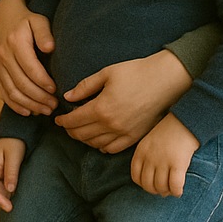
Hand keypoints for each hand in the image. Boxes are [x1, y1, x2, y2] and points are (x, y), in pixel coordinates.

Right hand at [0, 0, 56, 115]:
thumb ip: (44, 33)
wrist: (5, 17)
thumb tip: (49, 48)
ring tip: (45, 110)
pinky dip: (15, 105)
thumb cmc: (26, 21)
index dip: (43, 82)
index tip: (56, 91)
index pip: (30, 68)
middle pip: (21, 83)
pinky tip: (28, 112)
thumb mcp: (38, 21)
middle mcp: (4, 55)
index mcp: (15, 43)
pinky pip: (3, 92)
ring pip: (12, 91)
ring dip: (29, 104)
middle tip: (54, 105)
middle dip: (39, 98)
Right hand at [0, 139, 26, 210]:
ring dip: (6, 199)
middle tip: (13, 210)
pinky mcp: (6, 175)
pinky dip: (10, 194)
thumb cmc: (14, 143)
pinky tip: (18, 198)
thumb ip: (11, 172)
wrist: (17, 134)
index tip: (8, 207)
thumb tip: (9, 190)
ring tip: (17, 206)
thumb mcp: (13, 157)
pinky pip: (6, 188)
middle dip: (1, 202)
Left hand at [56, 51, 192, 151]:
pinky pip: (114, 148)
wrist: (165, 80)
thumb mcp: (105, 74)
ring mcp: (124, 133)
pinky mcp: (136, 136)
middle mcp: (111, 125)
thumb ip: (84, 87)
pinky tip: (98, 141)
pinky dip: (102, 147)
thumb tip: (67, 97)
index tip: (57, 119)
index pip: (74, 121)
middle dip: (71, 131)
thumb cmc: (135, 72)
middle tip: (66, 125)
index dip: (63, 121)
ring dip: (84, 140)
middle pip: (83, 134)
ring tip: (79, 132)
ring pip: (96, 144)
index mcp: (101, 108)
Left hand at [130, 114, 199, 196]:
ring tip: (171, 190)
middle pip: (148, 185)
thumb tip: (149, 179)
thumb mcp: (148, 142)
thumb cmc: (167, 133)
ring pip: (161, 187)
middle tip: (163, 190)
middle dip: (155, 191)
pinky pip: (175, 186)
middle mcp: (149, 158)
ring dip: (167, 192)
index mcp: (140, 152)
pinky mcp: (177, 164)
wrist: (184, 122)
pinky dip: (177, 192)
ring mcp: (163, 161)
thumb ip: (145, 157)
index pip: (136, 177)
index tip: (152, 186)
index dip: (143, 185)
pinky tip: (179, 191)